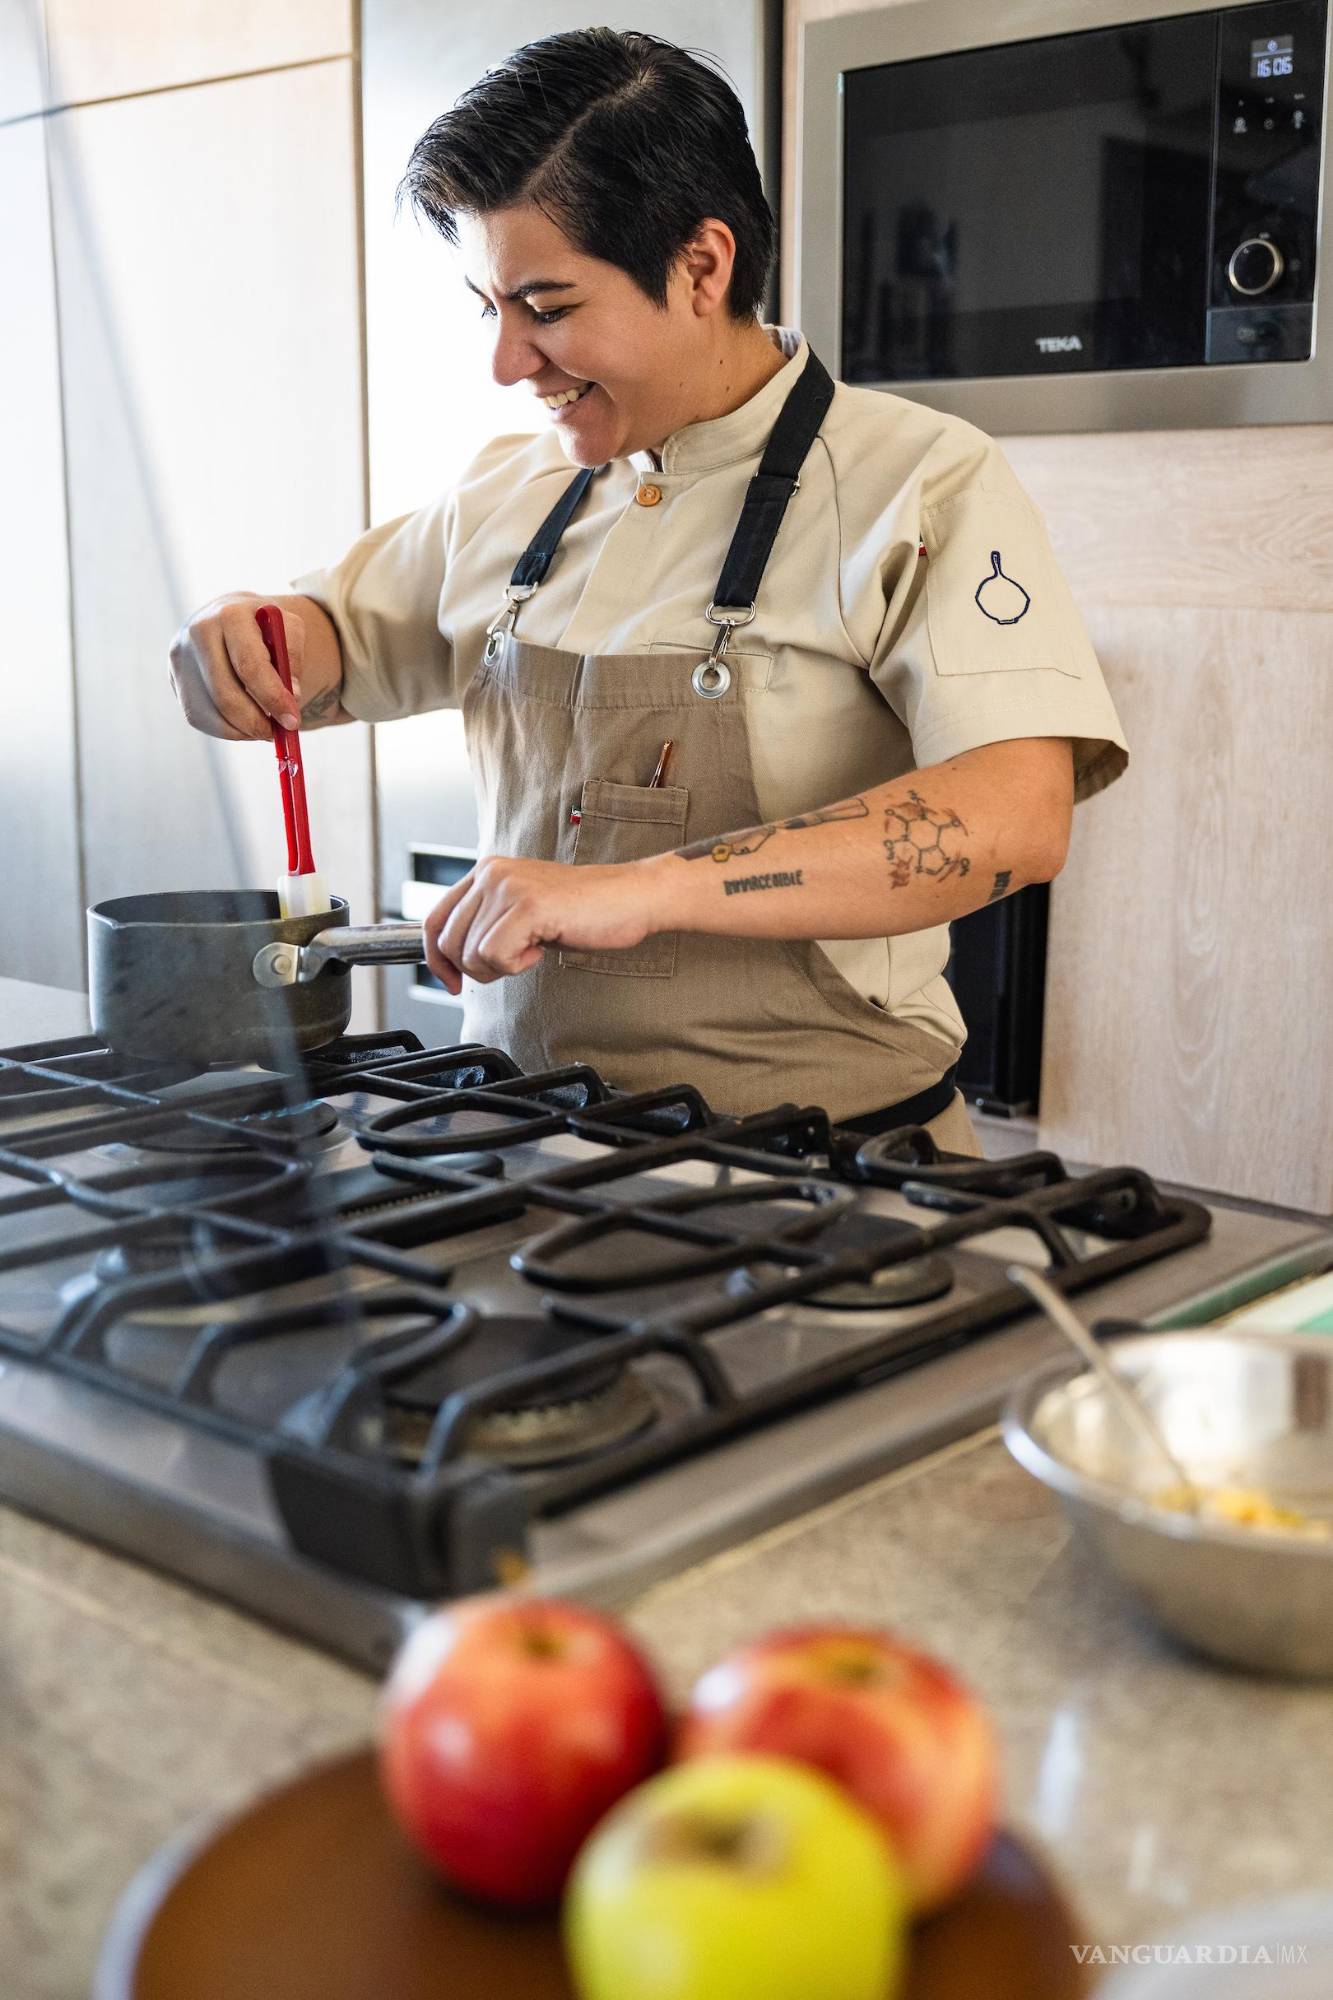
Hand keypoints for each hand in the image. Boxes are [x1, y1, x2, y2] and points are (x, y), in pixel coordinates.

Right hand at [169, 593, 304, 740]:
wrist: (231, 618)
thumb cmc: (266, 628)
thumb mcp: (290, 630)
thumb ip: (293, 660)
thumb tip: (291, 696)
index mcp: (231, 615)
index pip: (250, 666)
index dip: (273, 698)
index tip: (293, 721)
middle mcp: (198, 633)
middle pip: (227, 695)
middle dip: (257, 722)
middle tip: (279, 733)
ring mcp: (181, 657)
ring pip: (212, 712)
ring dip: (245, 730)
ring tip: (266, 726)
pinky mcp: (174, 678)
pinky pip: (201, 718)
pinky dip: (229, 730)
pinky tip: (246, 723)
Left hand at [424, 857, 654, 995]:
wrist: (631, 898)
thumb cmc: (584, 909)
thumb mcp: (523, 908)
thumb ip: (488, 921)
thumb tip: (452, 957)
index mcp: (487, 870)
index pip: (435, 919)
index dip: (436, 959)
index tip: (451, 982)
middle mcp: (492, 873)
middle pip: (448, 942)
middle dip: (474, 969)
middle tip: (509, 965)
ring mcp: (508, 888)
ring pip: (471, 954)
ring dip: (502, 967)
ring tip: (532, 950)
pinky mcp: (527, 906)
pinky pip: (495, 956)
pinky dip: (516, 966)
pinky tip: (539, 950)